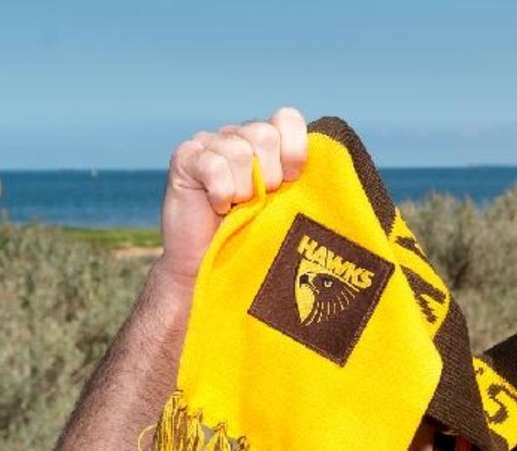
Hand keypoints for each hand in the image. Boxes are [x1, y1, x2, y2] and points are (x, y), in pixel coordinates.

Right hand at [155, 107, 308, 288]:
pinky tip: (219, 206)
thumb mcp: (288, 205)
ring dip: (244, 189)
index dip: (295, 148)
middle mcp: (237, 136)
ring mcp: (208, 143)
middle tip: (261, 199)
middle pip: (265, 134)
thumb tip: (331, 168)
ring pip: (239, 151)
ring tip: (239, 206)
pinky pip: (213, 165)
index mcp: (266, 142)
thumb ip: (305, 181)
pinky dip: (222, 192)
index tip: (294, 179)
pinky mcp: (185, 157)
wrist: (214, 268)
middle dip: (270, 174)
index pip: (287, 118)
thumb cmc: (255, 237)